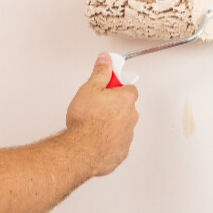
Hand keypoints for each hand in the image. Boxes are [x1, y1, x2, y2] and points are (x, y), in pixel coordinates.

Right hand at [65, 53, 138, 176]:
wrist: (82, 149)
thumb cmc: (86, 121)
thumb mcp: (90, 88)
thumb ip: (100, 72)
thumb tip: (105, 59)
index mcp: (126, 100)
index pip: (129, 88)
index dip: (117, 87)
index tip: (107, 88)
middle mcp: (131, 118)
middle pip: (126, 108)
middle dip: (114, 106)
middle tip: (96, 107)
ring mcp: (127, 136)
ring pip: (122, 127)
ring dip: (111, 125)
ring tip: (93, 126)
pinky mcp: (121, 152)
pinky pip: (117, 144)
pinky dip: (109, 142)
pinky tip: (95, 140)